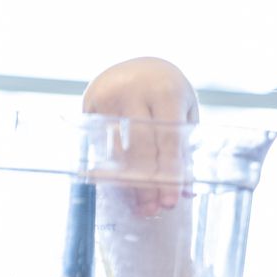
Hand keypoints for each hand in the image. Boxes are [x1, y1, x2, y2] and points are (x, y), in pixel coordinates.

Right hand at [82, 57, 197, 214]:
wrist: (140, 65)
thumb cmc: (170, 94)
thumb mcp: (185, 113)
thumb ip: (186, 149)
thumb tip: (186, 194)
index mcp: (165, 90)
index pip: (168, 138)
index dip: (170, 172)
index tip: (172, 201)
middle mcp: (134, 90)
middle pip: (140, 146)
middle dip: (148, 183)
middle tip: (154, 210)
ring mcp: (108, 95)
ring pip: (118, 148)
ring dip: (130, 182)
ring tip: (142, 207)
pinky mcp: (90, 103)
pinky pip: (102, 143)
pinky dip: (113, 169)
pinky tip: (123, 188)